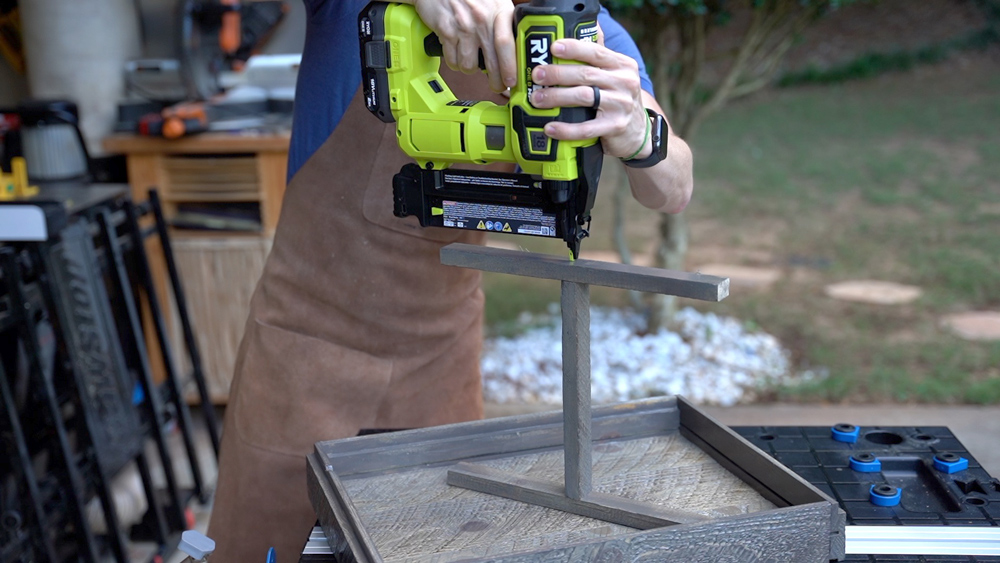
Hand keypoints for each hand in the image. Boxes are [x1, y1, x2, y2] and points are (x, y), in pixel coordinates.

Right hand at [412, 0, 516, 92]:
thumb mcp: (494, 3)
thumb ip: (505, 24)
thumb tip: (516, 53)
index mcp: (499, 11)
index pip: (507, 44)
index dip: (511, 67)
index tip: (514, 81)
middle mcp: (482, 19)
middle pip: (492, 62)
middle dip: (496, 81)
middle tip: (498, 85)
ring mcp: (463, 26)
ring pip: (469, 66)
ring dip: (470, 68)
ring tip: (471, 58)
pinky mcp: (446, 31)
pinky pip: (453, 61)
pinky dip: (455, 62)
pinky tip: (457, 51)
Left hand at [528, 37, 651, 159]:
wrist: (637, 130)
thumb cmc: (618, 97)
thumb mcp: (615, 74)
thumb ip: (598, 58)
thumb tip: (576, 33)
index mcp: (622, 65)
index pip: (596, 52)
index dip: (574, 49)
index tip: (553, 47)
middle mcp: (624, 82)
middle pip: (586, 74)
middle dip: (558, 73)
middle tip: (537, 75)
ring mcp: (621, 105)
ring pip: (584, 97)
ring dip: (557, 97)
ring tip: (537, 99)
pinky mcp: (615, 126)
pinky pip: (586, 128)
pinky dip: (566, 128)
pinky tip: (550, 127)